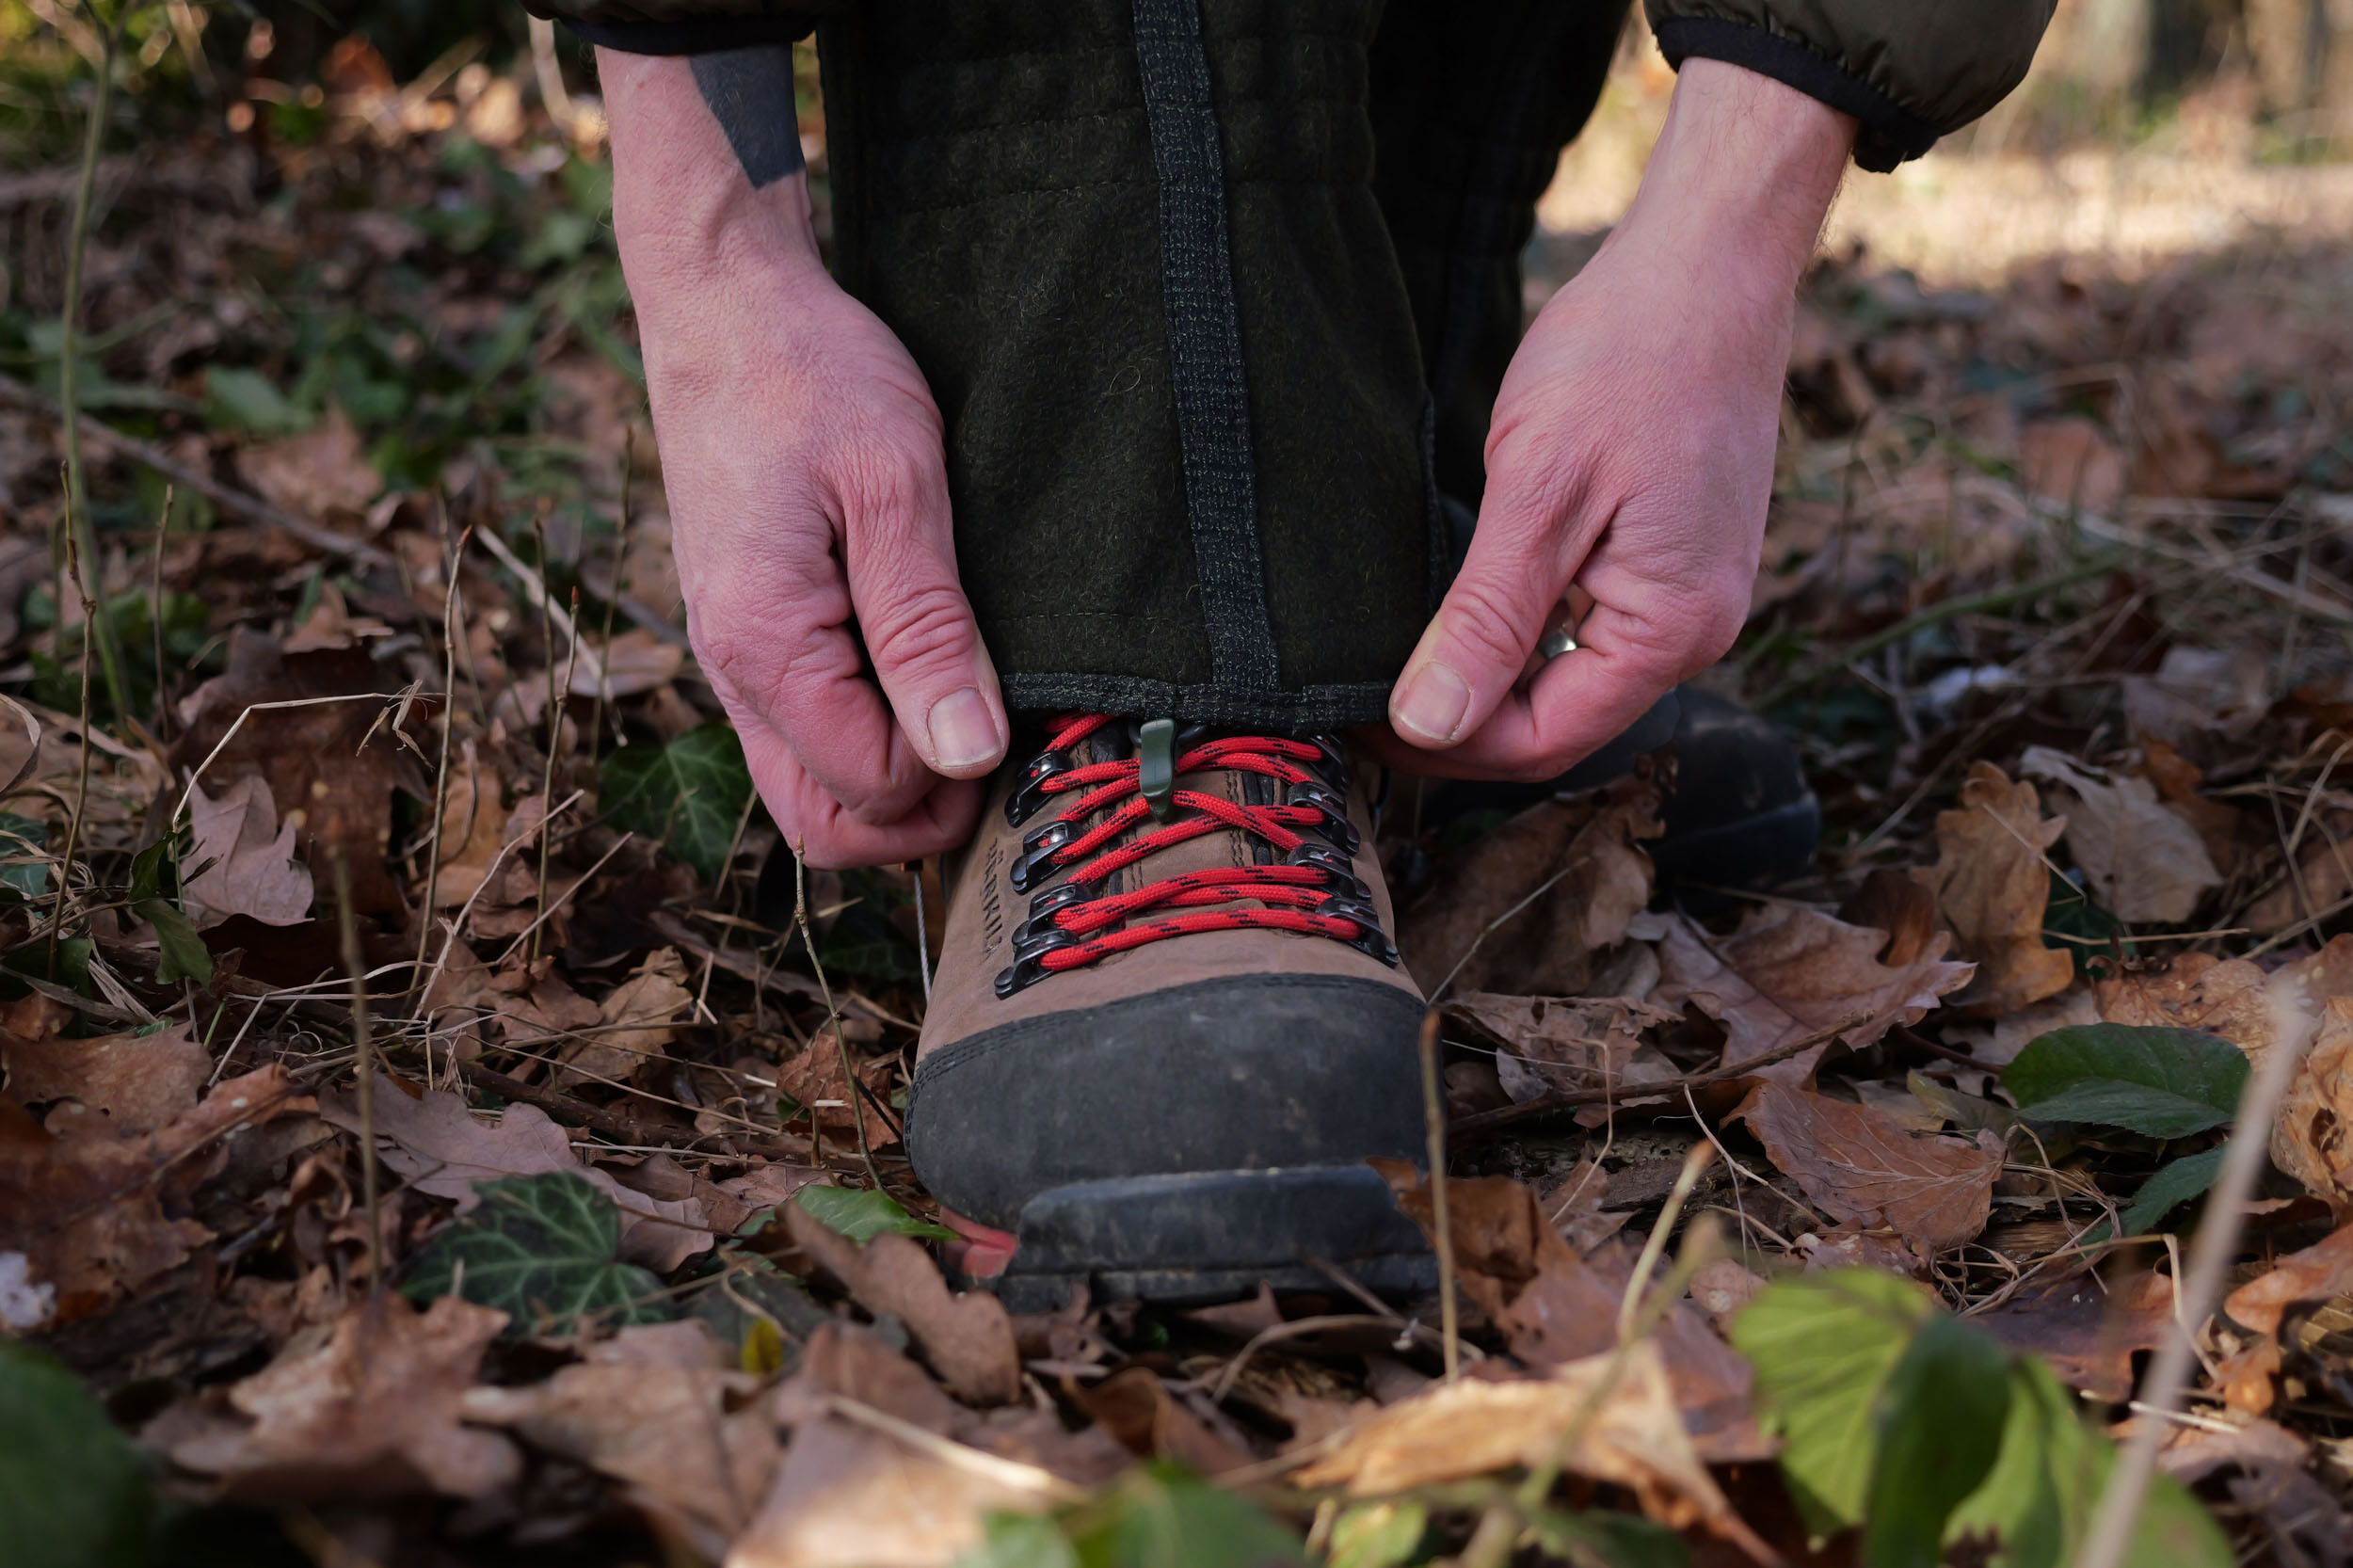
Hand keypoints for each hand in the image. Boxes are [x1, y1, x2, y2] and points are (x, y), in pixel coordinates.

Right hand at [603, 52, 1007, 868]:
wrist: (729, 304)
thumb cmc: (812, 373)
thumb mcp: (896, 488)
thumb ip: (928, 630)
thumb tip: (967, 756)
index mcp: (761, 642)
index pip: (868, 785)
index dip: (951, 777)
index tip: (1010, 713)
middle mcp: (730, 671)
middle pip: (825, 823)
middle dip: (919, 815)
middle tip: (999, 742)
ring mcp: (732, 659)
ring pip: (809, 791)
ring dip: (893, 784)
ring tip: (967, 712)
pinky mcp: (748, 637)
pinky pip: (803, 736)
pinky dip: (866, 740)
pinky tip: (924, 682)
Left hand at [1379, 60, 1855, 780]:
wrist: (1710, 262)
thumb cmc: (1632, 354)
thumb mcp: (1538, 490)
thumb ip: (1487, 621)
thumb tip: (1429, 724)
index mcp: (1670, 630)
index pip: (1542, 742)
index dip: (1444, 744)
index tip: (1357, 715)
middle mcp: (1692, 631)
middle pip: (1555, 721)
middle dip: (1459, 718)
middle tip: (1357, 688)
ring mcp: (1685, 595)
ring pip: (1565, 677)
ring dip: (1483, 674)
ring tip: (1396, 647)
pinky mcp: (1668, 559)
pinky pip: (1583, 626)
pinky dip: (1518, 629)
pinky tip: (1460, 602)